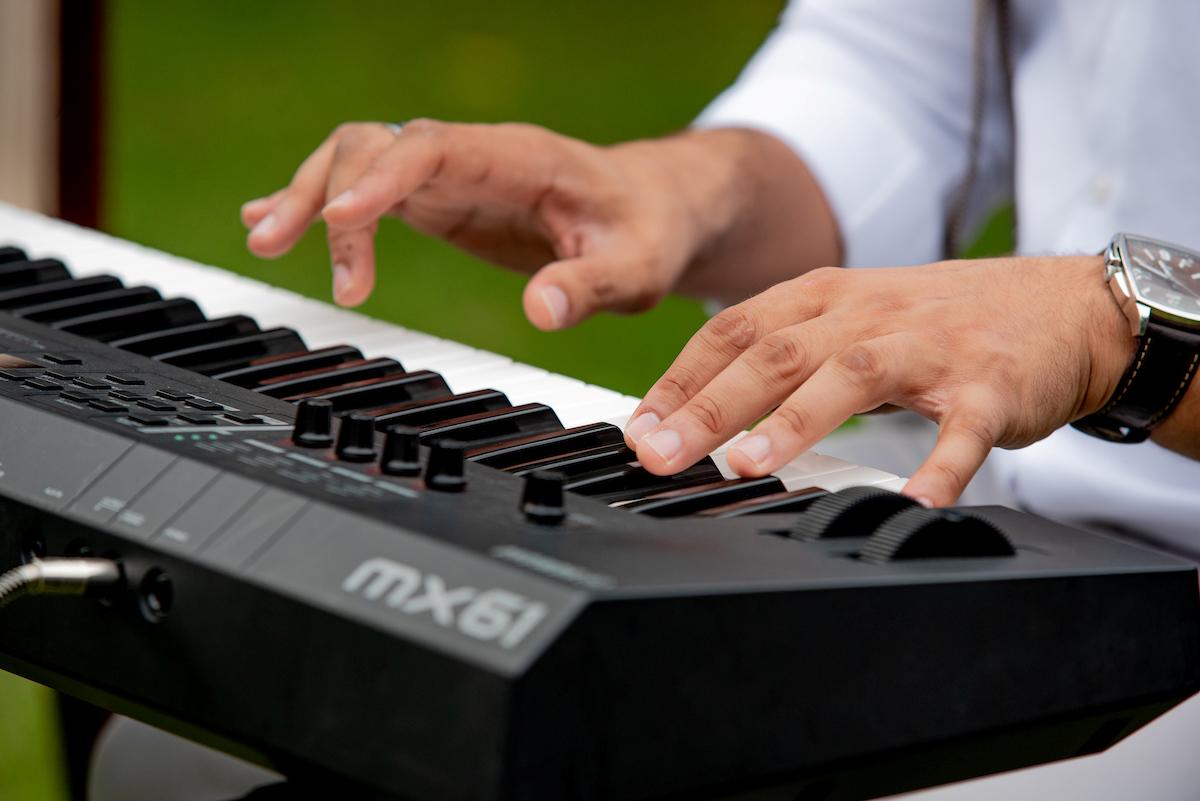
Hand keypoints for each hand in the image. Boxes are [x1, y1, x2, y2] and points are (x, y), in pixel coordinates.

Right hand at [242, 119, 720, 323]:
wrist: (650, 208)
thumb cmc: (646, 232)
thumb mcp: (636, 268)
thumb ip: (592, 287)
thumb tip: (539, 313)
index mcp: (518, 157)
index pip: (435, 149)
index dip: (382, 178)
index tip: (341, 220)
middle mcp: (472, 155)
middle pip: (376, 146)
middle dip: (323, 191)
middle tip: (278, 247)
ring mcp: (449, 175)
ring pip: (358, 159)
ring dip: (309, 196)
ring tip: (264, 240)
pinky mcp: (438, 200)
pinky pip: (367, 188)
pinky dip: (320, 203)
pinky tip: (276, 221)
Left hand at [624, 256, 1138, 505]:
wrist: (1061, 308)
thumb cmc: (939, 323)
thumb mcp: (851, 319)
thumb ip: (783, 355)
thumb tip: (694, 411)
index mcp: (825, 297)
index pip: (733, 329)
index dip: (679, 379)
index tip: (637, 429)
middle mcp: (868, 313)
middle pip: (775, 352)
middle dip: (709, 406)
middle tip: (659, 454)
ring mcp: (929, 347)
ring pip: (851, 375)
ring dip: (794, 422)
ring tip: (747, 465)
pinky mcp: (989, 386)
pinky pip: (960, 429)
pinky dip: (935, 465)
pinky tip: (910, 500)